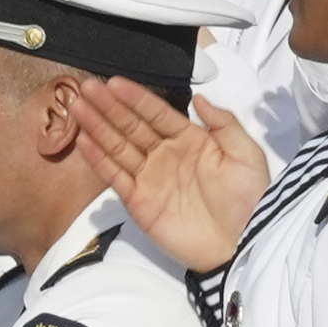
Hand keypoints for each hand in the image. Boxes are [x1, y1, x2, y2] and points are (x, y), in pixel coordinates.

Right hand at [73, 78, 272, 271]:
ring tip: (78, 107)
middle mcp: (166, 156)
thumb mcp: (246, 154)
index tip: (115, 82)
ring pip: (118, 147)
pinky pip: (115, 177)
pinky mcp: (139, 203)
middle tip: (87, 87)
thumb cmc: (249, 200)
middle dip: (109, 107)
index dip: (136, 98)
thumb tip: (200, 97)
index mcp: (191, 141)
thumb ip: (224, 123)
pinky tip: (85, 142)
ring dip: (97, 127)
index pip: (157, 113)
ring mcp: (150, 179)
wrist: (242, 243)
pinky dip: (99, 161)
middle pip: (131, 126)